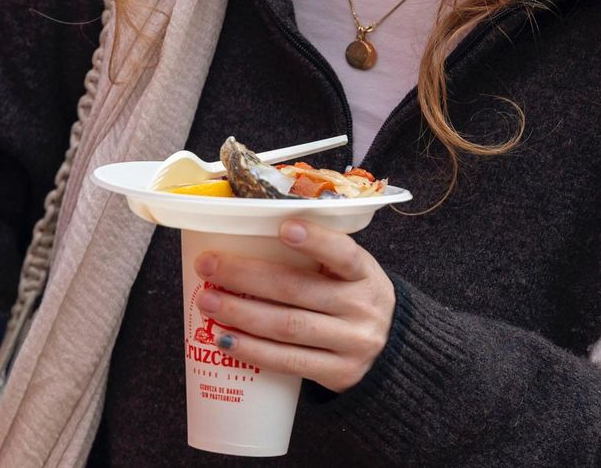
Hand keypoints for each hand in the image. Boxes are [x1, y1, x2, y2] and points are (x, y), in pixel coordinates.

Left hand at [194, 219, 394, 392]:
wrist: (392, 353)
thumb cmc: (354, 299)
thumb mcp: (352, 273)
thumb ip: (318, 257)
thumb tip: (250, 233)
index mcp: (365, 273)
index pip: (343, 253)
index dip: (315, 240)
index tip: (283, 227)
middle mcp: (361, 306)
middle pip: (297, 289)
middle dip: (246, 276)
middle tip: (208, 265)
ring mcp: (351, 343)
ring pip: (287, 326)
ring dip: (241, 313)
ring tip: (208, 303)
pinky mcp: (338, 373)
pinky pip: (288, 361)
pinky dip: (253, 350)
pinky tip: (225, 339)